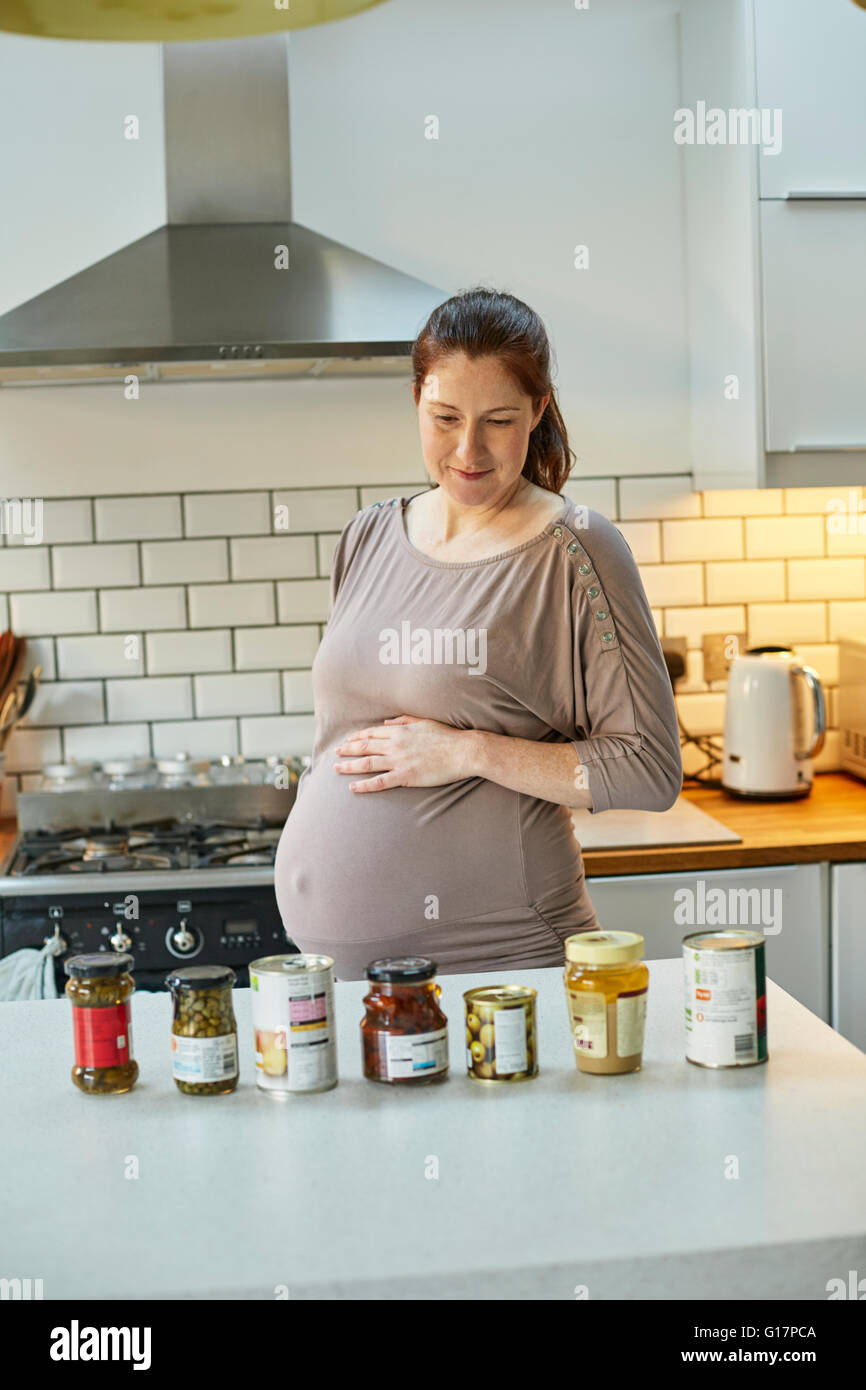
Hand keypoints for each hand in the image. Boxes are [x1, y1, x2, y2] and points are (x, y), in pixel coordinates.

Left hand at [334, 715, 473, 791]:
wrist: (462, 751)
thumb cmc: (446, 736)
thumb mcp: (423, 722)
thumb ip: (403, 721)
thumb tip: (386, 723)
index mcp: (400, 731)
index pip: (372, 734)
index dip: (357, 737)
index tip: (348, 740)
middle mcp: (396, 744)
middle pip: (365, 747)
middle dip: (347, 750)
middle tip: (336, 753)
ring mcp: (399, 761)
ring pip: (367, 763)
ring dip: (349, 766)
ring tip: (336, 769)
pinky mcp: (406, 776)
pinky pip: (380, 782)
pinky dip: (364, 785)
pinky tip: (353, 787)